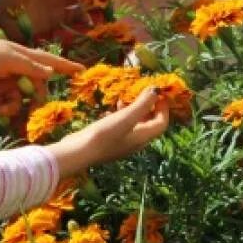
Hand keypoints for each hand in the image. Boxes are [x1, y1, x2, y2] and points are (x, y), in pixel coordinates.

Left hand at [0, 35, 82, 115]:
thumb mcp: (9, 59)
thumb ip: (30, 67)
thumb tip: (51, 73)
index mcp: (25, 58)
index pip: (50, 62)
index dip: (66, 66)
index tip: (81, 71)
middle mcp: (18, 70)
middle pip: (35, 88)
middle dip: (33, 100)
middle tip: (31, 110)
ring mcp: (6, 82)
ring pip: (19, 100)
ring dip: (11, 107)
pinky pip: (4, 104)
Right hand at [48, 87, 169, 175]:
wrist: (79, 152)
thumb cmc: (105, 134)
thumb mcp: (125, 117)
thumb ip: (142, 104)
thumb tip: (156, 90)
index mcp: (142, 137)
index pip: (161, 123)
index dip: (163, 108)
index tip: (159, 93)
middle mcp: (135, 142)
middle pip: (149, 123)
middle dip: (148, 107)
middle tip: (142, 92)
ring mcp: (122, 143)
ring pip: (134, 124)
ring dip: (133, 110)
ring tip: (124, 98)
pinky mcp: (109, 141)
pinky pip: (120, 126)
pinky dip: (119, 115)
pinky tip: (108, 110)